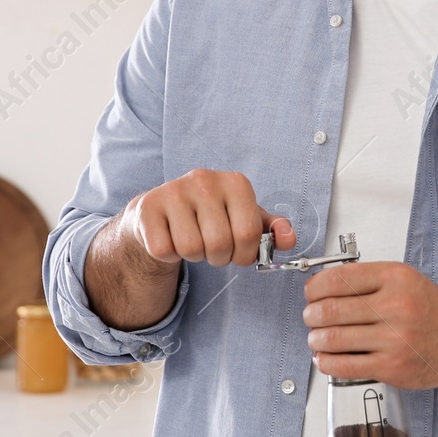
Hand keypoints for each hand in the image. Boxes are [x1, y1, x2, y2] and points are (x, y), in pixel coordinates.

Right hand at [119, 169, 293, 268]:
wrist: (161, 212)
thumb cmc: (210, 216)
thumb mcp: (245, 219)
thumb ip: (272, 230)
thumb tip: (289, 239)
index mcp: (236, 182)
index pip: (249, 234)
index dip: (245, 254)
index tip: (238, 252)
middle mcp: (205, 179)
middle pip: (220, 243)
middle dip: (219, 257)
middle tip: (212, 248)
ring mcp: (174, 190)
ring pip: (191, 248)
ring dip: (194, 256)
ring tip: (192, 240)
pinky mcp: (147, 207)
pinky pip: (164, 249)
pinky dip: (169, 254)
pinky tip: (171, 238)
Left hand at [302, 262, 437, 389]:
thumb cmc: (433, 311)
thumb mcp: (405, 280)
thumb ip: (368, 281)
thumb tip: (323, 290)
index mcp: (396, 278)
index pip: (339, 279)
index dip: (315, 288)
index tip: (311, 294)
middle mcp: (395, 306)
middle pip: (331, 310)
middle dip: (312, 316)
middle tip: (311, 318)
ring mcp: (394, 339)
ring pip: (333, 339)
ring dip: (316, 340)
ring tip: (317, 339)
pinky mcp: (392, 367)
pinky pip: (344, 366)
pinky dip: (326, 362)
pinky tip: (326, 358)